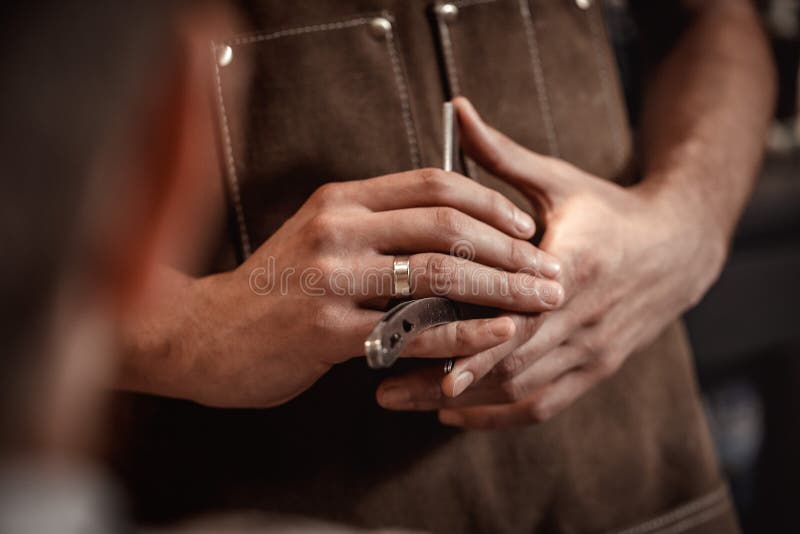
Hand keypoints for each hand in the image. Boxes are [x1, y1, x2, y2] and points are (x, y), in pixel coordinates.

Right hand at [129, 168, 563, 407]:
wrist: (207, 334)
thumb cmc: (272, 287)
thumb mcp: (316, 235)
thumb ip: (373, 223)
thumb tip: (445, 223)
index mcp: (341, 200)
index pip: (432, 185)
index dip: (489, 202)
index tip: (527, 225)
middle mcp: (338, 229)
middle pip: (446, 228)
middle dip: (511, 249)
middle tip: (550, 269)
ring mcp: (331, 279)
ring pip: (437, 276)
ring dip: (500, 289)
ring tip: (540, 301)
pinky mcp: (326, 329)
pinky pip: (411, 330)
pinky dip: (463, 334)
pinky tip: (498, 335)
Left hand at [376, 97, 726, 427]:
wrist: (679, 247)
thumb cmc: (609, 210)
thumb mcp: (559, 181)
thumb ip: (502, 155)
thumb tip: (456, 110)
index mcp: (576, 267)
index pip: (516, 316)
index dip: (468, 345)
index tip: (415, 359)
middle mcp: (585, 318)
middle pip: (509, 364)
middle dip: (443, 382)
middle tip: (385, 391)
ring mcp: (594, 351)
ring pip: (520, 391)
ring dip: (462, 403)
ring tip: (406, 402)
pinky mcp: (597, 368)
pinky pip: (544, 405)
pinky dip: (498, 416)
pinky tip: (455, 413)